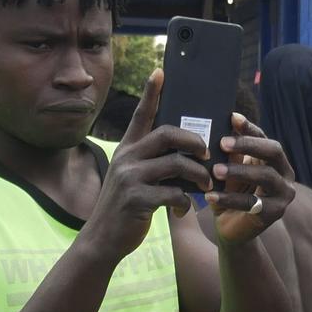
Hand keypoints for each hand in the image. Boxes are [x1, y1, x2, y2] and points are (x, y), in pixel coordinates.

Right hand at [82, 69, 214, 260]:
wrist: (103, 239)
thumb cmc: (127, 207)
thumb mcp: (135, 179)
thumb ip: (154, 164)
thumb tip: (187, 155)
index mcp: (127, 149)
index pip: (140, 115)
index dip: (151, 93)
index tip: (160, 72)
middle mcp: (127, 158)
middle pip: (167, 134)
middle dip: (194, 141)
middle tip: (208, 152)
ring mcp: (130, 178)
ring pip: (177, 163)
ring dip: (199, 174)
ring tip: (207, 185)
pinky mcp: (137, 199)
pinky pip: (175, 193)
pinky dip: (186, 202)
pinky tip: (184, 210)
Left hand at [206, 114, 295, 244]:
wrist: (230, 227)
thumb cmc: (229, 193)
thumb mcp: (228, 170)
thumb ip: (228, 153)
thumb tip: (217, 127)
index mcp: (275, 160)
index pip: (264, 137)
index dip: (250, 128)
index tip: (232, 117)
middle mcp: (285, 174)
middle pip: (273, 152)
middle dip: (248, 144)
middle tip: (222, 143)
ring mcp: (284, 194)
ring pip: (266, 176)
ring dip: (239, 171)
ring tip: (216, 170)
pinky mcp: (275, 213)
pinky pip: (253, 203)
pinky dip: (230, 199)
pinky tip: (210, 196)